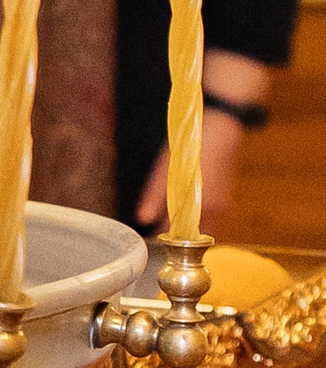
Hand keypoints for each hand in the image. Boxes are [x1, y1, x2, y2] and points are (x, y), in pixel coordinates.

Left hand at [136, 116, 245, 230]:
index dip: (166, 238)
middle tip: (155, 226)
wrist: (221, 129)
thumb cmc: (191, 150)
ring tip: (165, 215)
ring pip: (202, 226)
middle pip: (193, 236)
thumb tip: (143, 219)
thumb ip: (155, 198)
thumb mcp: (166, 172)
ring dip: (185, 225)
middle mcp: (217, 211)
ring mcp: (223, 205)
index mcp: (203, 208)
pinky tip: (181, 204)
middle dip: (176, 235)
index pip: (182, 238)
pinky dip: (194, 216)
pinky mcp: (225, 198)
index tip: (150, 236)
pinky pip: (208, 216)